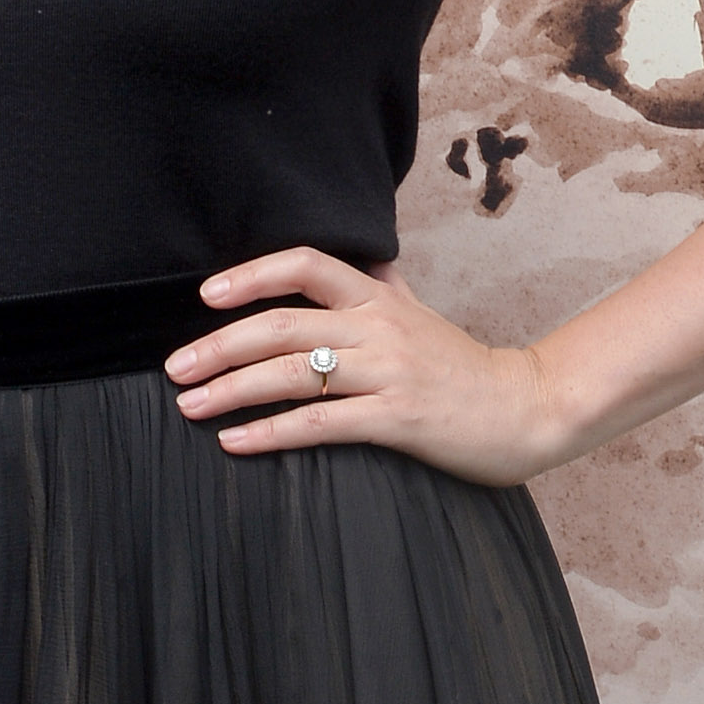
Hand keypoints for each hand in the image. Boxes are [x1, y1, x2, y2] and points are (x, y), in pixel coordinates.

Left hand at [166, 249, 564, 487]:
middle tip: (175, 368)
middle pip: (282, 324)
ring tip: (190, 405)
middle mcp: (379, 328)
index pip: (306, 264)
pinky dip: (270, 433)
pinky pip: (319, 423)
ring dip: (231, 390)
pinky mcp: (397, 418)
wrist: (527, 408)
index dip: (251, 274)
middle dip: (218, 345)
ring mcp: (388, 372)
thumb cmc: (466, 368)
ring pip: (293, 373)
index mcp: (379, 299)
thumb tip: (360, 262)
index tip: (207, 295)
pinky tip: (236, 441)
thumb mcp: (421, 315)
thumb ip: (382, 288)